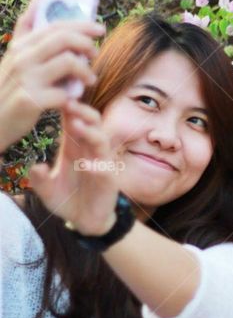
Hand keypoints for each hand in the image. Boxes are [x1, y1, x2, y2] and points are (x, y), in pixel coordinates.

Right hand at [0, 0, 102, 148]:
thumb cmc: (10, 88)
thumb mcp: (14, 56)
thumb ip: (26, 31)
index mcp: (20, 46)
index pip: (54, 25)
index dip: (81, 24)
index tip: (100, 28)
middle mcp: (21, 58)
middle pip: (63, 38)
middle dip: (87, 44)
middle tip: (96, 54)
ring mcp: (26, 79)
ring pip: (68, 62)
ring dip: (85, 71)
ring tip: (89, 80)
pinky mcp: (31, 100)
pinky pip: (63, 93)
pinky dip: (73, 97)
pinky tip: (74, 101)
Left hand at [29, 100, 120, 235]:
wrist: (86, 221)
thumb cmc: (67, 200)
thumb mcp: (46, 190)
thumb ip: (39, 179)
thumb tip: (37, 167)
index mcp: (73, 148)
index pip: (73, 122)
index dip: (68, 109)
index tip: (58, 96)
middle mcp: (89, 151)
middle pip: (92, 124)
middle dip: (82, 113)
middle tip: (69, 104)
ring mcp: (101, 164)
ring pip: (101, 141)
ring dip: (90, 132)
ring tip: (77, 126)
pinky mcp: (109, 181)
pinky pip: (105, 170)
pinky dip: (97, 166)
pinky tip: (88, 164)